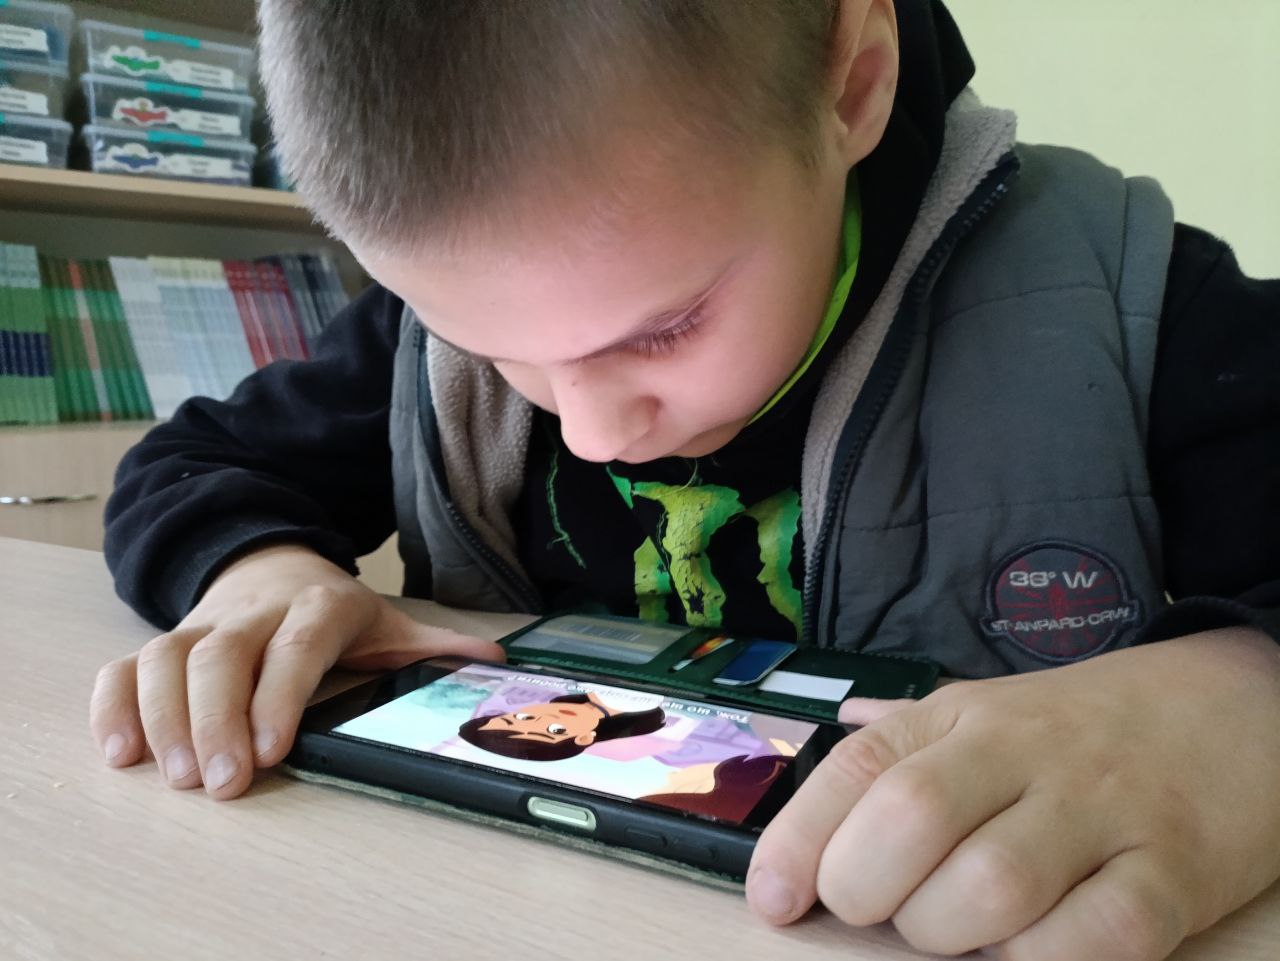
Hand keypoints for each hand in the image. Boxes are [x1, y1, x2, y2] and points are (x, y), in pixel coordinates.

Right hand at [89, 543, 504, 798]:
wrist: (270, 558)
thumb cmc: (330, 607)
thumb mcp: (386, 619)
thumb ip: (433, 644)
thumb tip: (498, 660)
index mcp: (318, 606)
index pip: (295, 648)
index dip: (277, 695)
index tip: (267, 751)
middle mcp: (255, 610)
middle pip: (220, 656)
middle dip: (215, 720)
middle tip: (219, 784)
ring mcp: (203, 622)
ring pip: (165, 657)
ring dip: (162, 717)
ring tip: (173, 776)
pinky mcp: (165, 637)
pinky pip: (124, 664)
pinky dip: (114, 704)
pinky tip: (121, 752)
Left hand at [746, 628, 1279, 959]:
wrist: (1237, 702)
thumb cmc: (1088, 724)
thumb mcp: (988, 709)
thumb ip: (910, 736)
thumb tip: (837, 732)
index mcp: (963, 716)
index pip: (858, 768)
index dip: (799, 839)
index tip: (774, 899)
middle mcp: (1023, 753)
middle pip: (911, 819)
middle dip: (868, 887)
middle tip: (878, 911)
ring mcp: (1101, 810)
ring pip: (992, 887)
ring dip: (950, 934)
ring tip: (958, 931)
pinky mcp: (1175, 874)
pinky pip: (1096, 937)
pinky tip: (1033, 947)